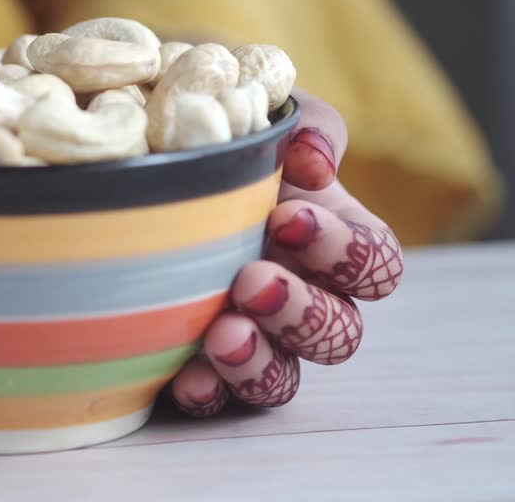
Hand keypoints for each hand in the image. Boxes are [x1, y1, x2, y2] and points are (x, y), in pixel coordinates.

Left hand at [169, 88, 404, 414]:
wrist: (137, 153)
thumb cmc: (215, 132)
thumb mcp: (262, 112)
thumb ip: (307, 125)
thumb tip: (315, 157)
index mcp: (329, 239)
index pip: (377, 265)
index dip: (345, 252)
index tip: (284, 217)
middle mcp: (302, 298)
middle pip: (341, 334)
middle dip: (301, 312)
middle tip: (249, 280)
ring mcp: (255, 338)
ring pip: (285, 380)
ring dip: (261, 362)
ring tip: (222, 336)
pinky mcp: (201, 367)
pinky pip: (218, 402)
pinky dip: (206, 392)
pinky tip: (183, 377)